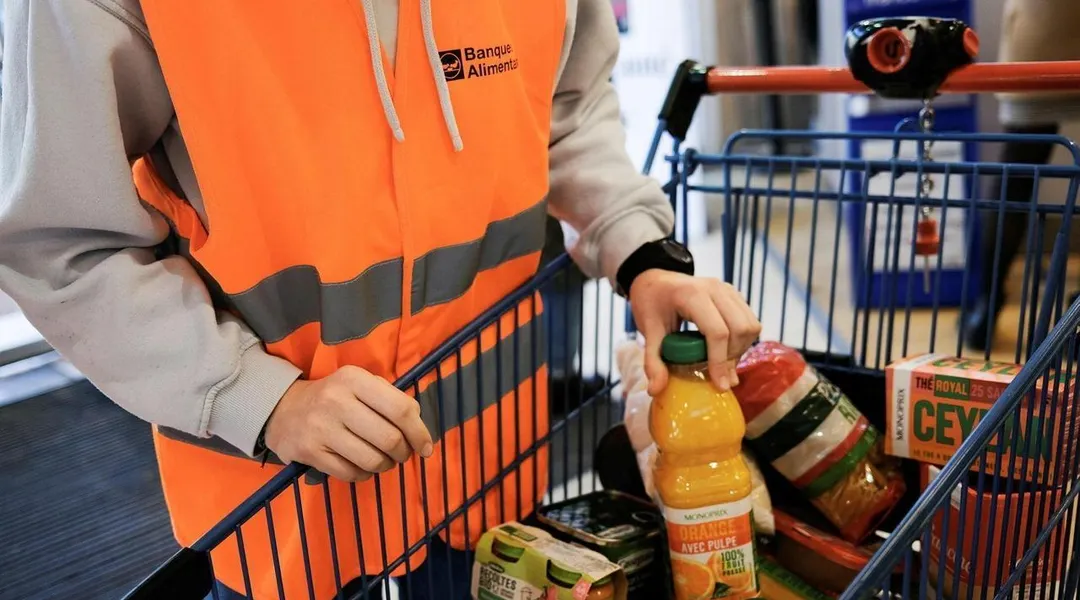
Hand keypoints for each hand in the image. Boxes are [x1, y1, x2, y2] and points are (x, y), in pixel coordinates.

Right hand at [264, 366, 433, 481]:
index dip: (420, 432)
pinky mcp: (310, 453)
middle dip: (404, 452)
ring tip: (384, 460)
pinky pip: (351, 474)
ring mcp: (322, 429)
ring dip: (386, 465)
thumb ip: (391, 400)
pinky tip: (363, 466)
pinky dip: (365, 474)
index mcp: (354, 379)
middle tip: (402, 454)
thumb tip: (420, 431)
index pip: (401, 409)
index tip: (426, 447)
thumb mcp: (360, 384)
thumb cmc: (334, 396)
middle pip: (390, 439)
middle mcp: (337, 401)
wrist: (283, 409)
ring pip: (372, 460)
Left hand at [630, 270, 760, 394]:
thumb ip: (652, 361)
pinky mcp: (734, 294)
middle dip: (733, 357)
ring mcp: (727, 289)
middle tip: (719, 376)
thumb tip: (656, 390)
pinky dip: (743, 340)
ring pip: (751, 325)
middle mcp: (715, 288)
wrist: (655, 280)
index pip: (717, 331)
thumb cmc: (650, 303)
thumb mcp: (648, 330)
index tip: (720, 385)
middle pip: (740, 328)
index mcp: (692, 295)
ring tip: (722, 363)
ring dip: (741, 349)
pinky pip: (750, 320)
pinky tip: (726, 350)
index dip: (720, 361)